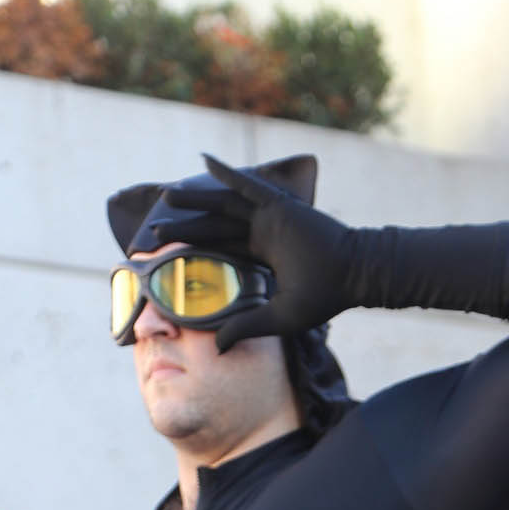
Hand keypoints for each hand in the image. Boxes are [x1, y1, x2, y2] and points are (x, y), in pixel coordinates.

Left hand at [165, 154, 355, 349]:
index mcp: (262, 254)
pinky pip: (248, 184)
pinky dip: (227, 172)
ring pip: (224, 204)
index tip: (167, 257)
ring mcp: (270, 216)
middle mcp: (263, 232)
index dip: (195, 251)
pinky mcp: (279, 205)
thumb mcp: (278, 317)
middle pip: (215, 226)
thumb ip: (246, 326)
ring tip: (165, 199)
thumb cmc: (324, 297)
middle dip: (185, 227)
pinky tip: (204, 161)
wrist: (354, 275)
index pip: (221, 249)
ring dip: (195, 200)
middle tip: (154, 232)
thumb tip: (217, 348)